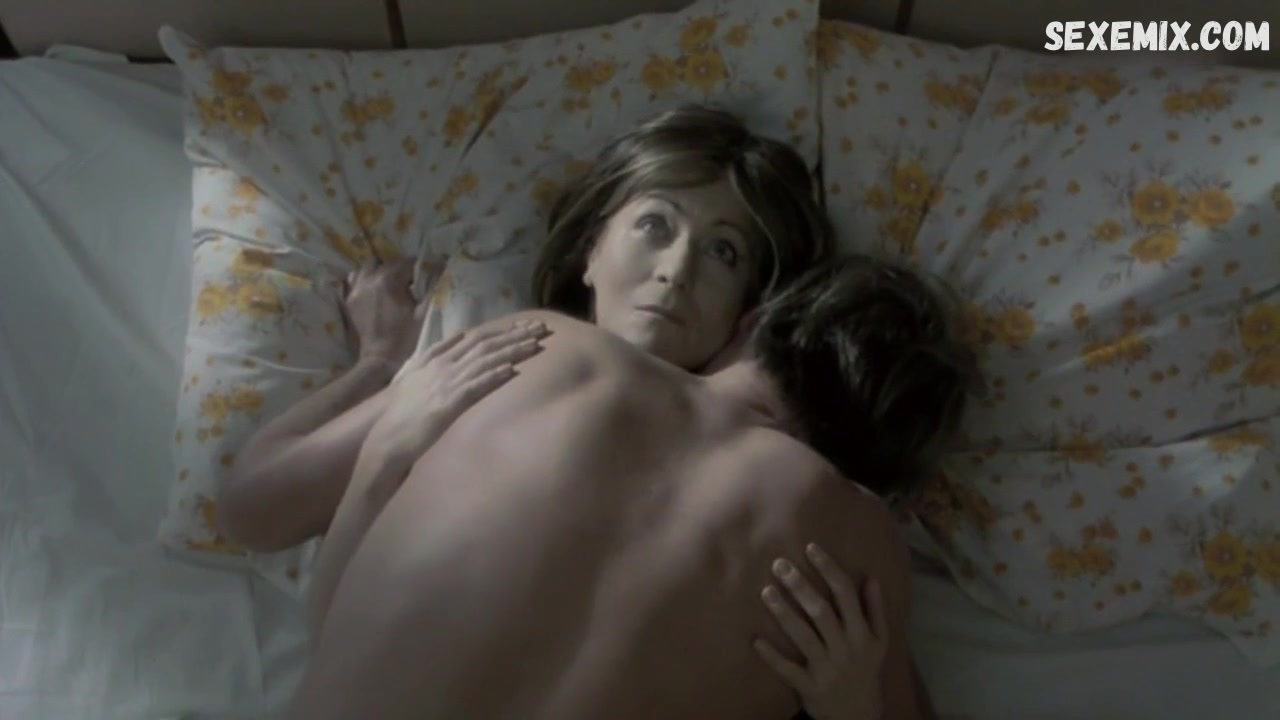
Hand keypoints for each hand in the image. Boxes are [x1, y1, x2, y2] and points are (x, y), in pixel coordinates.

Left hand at [340, 259, 430, 367]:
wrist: (381, 360)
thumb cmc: (405, 338)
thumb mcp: (423, 313)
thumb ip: (431, 288)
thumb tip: (439, 269)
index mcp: (388, 281)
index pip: (406, 263)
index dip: (419, 267)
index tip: (428, 273)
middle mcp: (369, 280)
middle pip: (387, 263)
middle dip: (400, 269)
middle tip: (411, 281)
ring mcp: (356, 290)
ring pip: (367, 268)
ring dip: (380, 271)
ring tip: (391, 283)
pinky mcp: (350, 301)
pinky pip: (354, 280)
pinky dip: (364, 279)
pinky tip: (374, 289)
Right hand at [370, 319, 551, 461]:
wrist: (387, 436)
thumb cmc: (400, 412)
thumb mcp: (412, 377)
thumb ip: (430, 358)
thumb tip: (453, 340)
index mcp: (436, 358)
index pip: (475, 337)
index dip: (501, 329)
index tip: (523, 324)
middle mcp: (443, 365)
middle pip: (485, 343)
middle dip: (515, 334)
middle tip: (541, 327)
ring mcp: (446, 382)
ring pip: (485, 360)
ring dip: (513, 351)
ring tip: (536, 344)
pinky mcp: (449, 403)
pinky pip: (476, 385)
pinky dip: (495, 376)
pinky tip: (513, 371)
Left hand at [754, 543, 888, 719]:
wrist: (860, 714)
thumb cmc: (866, 669)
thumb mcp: (879, 641)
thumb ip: (875, 610)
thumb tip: (872, 578)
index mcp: (862, 634)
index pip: (846, 594)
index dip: (829, 569)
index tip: (810, 547)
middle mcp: (846, 648)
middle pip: (822, 611)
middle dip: (800, 586)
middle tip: (779, 565)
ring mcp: (828, 669)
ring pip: (804, 637)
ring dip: (784, 613)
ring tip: (765, 591)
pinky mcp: (810, 687)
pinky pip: (789, 671)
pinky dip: (773, 657)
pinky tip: (756, 640)